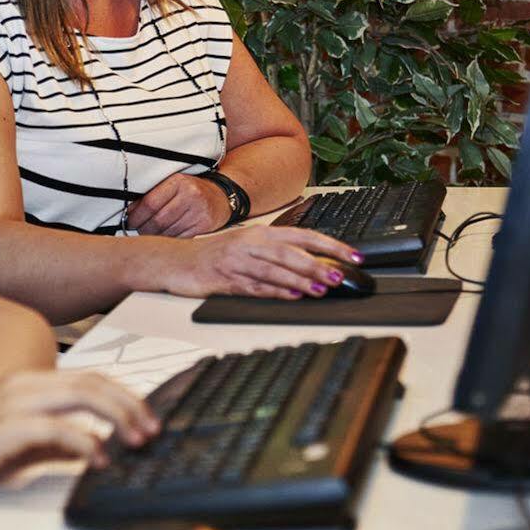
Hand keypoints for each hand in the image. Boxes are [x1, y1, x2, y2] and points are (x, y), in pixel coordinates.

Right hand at [0, 370, 160, 508]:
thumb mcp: (15, 447)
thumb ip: (51, 444)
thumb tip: (88, 450)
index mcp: (27, 387)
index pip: (89, 381)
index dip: (124, 397)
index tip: (148, 418)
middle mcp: (23, 387)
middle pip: (94, 383)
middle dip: (132, 404)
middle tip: (155, 430)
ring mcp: (13, 404)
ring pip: (84, 398)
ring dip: (119, 418)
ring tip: (139, 442)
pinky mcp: (4, 428)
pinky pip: (57, 429)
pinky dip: (86, 442)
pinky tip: (101, 459)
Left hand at [127, 172, 228, 236]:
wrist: (221, 198)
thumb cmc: (191, 191)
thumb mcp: (173, 185)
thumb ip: (153, 194)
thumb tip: (128, 211)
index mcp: (178, 182)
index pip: (150, 203)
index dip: (135, 216)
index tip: (129, 221)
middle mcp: (191, 196)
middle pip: (157, 221)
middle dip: (143, 229)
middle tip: (138, 230)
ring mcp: (199, 213)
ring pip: (167, 233)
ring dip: (155, 237)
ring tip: (151, 234)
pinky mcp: (205, 227)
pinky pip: (180, 240)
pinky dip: (169, 241)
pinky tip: (166, 238)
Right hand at [159, 224, 361, 299]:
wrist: (176, 261)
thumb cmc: (215, 256)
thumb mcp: (247, 247)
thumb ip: (277, 252)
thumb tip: (316, 263)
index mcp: (260, 233)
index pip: (303, 236)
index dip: (330, 245)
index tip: (353, 255)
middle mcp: (250, 244)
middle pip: (291, 252)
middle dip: (318, 264)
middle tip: (341, 275)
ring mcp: (237, 262)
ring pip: (275, 269)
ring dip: (301, 279)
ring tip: (322, 289)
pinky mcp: (225, 280)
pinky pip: (255, 286)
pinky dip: (275, 291)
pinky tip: (291, 296)